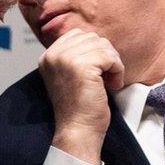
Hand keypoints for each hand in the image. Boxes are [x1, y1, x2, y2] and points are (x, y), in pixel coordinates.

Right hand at [39, 28, 123, 164]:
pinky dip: (117, 69)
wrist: (77, 130)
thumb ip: (75, 56)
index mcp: (47, 56)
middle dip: (105, 55)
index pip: (77, 35)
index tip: (97, 71)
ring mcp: (66, 59)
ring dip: (113, 63)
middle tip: (107, 77)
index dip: (94, 50)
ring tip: (110, 81)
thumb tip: (96, 41)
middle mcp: (53, 54)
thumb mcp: (69, 76)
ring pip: (102, 45)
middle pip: (91, 38)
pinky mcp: (82, 66)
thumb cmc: (78, 107)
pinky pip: (109, 56)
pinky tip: (113, 85)